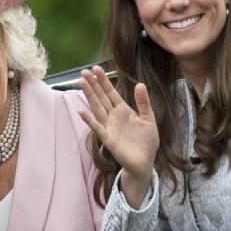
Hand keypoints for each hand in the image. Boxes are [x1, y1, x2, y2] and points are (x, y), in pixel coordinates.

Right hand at [79, 66, 157, 202]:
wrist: (145, 161)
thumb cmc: (147, 141)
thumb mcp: (149, 118)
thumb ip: (143, 102)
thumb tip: (140, 84)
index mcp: (123, 110)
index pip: (111, 92)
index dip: (103, 81)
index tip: (96, 68)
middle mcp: (113, 116)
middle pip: (101, 98)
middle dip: (93, 85)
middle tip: (83, 72)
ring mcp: (109, 127)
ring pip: (97, 108)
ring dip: (89, 96)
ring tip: (82, 83)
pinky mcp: (108, 139)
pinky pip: (97, 128)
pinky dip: (89, 120)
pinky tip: (82, 111)